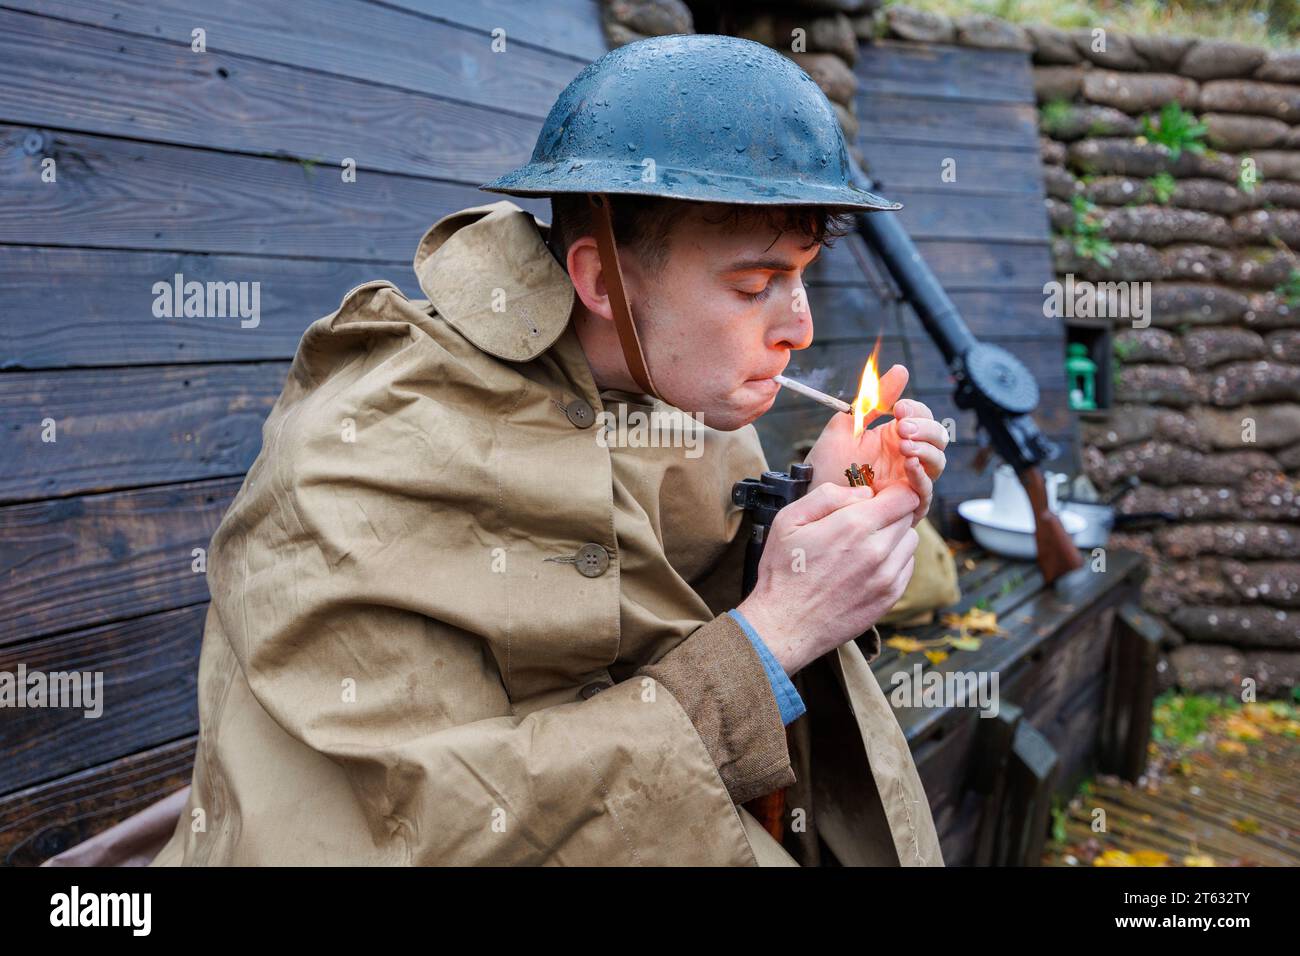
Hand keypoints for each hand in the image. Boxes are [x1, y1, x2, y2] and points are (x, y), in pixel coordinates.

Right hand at [737, 480, 920, 675]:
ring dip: (894, 537)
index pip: (904, 496)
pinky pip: (906, 567)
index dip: (893, 491)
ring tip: (864, 545)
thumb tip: (864, 493)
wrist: (785, 625)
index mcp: (854, 526)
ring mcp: (887, 576)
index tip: (877, 496)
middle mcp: (877, 550)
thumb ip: (828, 496)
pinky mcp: (889, 597)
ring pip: (910, 541)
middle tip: (864, 522)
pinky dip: (893, 561)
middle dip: (890, 513)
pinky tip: (867, 566)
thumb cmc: (783, 572)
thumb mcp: (789, 520)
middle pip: (908, 517)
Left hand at [802, 364, 947, 526]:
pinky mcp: (906, 504)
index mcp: (894, 437)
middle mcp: (906, 457)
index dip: (916, 410)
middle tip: (903, 427)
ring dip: (925, 449)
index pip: (922, 416)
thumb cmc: (827, 462)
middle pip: (937, 437)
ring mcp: (908, 480)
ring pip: (937, 462)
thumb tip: (901, 370)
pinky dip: (922, 475)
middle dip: (925, 428)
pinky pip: (926, 490)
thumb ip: (875, 399)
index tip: (898, 408)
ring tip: (904, 445)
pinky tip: (909, 463)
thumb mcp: (849, 424)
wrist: (812, 494)